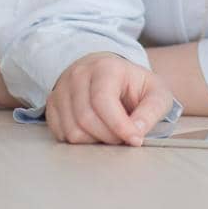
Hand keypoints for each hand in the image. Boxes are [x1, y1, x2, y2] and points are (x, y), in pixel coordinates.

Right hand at [47, 52, 175, 146]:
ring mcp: (62, 89)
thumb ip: (152, 111)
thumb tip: (137, 133)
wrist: (110, 75)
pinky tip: (94, 132)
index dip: (119, 126)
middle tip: (124, 138)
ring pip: (72, 130)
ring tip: (110, 134)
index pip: (103, 101)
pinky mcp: (52, 104)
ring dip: (94, 141)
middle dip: (109, 137)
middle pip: (86, 119)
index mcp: (105, 67)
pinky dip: (80, 141)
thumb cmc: (134, 85)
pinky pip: (61, 134)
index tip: (135, 140)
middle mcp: (78, 74)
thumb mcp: (155, 92)